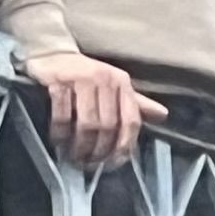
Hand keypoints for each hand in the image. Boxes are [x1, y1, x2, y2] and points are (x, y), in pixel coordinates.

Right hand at [33, 49, 148, 168]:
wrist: (51, 52)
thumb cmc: (85, 74)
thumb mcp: (113, 86)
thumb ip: (135, 103)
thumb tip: (163, 115)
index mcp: (122, 83)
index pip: (130, 121)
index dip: (124, 145)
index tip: (113, 163)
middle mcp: (106, 80)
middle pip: (108, 125)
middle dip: (98, 149)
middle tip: (88, 163)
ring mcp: (81, 79)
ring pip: (87, 122)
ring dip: (80, 144)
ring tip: (73, 155)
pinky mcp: (58, 80)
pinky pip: (61, 112)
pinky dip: (59, 130)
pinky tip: (57, 140)